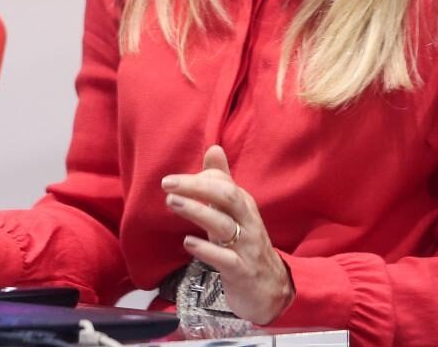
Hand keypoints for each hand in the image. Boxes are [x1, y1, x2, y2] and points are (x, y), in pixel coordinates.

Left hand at [163, 145, 294, 325]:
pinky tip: (188, 242)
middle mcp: (247, 222)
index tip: (172, 180)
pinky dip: (207, 249)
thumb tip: (214, 148)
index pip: (223, 184)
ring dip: (196, 211)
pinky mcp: (241, 272)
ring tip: (171, 203)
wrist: (269, 289)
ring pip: (224, 225)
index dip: (198, 179)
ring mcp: (246, 248)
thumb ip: (222, 182)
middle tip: (167, 184)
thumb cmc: (245, 244)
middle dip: (197, 187)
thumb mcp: (235, 212)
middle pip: (227, 197)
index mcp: (244, 205)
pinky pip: (226, 259)